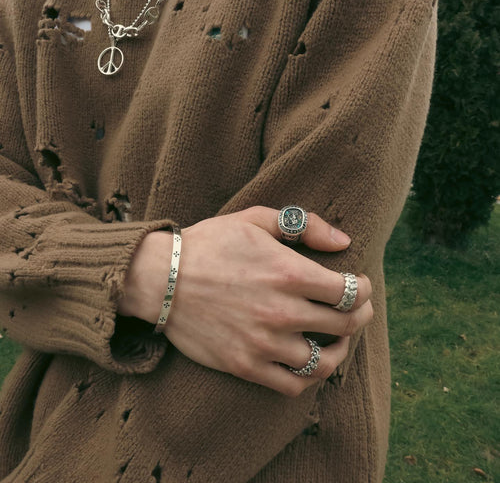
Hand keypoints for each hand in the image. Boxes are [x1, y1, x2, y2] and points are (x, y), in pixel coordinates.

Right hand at [129, 206, 372, 396]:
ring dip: (341, 350)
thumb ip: (304, 225)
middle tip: (360, 310)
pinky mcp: (245, 365)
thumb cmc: (210, 243)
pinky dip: (310, 377)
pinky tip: (309, 362)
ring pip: (324, 362)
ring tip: (338, 340)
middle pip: (345, 325)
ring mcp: (264, 343)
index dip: (365, 289)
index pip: (350, 291)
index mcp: (289, 273)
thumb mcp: (255, 219)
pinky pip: (292, 385)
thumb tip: (344, 240)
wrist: (161, 278)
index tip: (362, 286)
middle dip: (362, 316)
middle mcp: (282, 312)